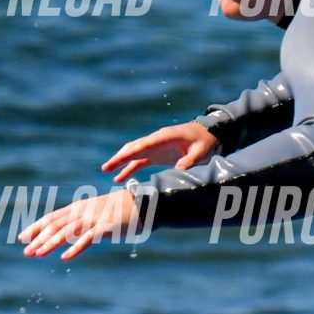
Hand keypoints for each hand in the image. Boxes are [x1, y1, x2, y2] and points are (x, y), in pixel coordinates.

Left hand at [18, 189, 140, 260]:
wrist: (143, 204)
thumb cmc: (120, 210)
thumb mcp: (96, 213)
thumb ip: (83, 221)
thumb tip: (70, 233)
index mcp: (79, 208)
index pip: (52, 218)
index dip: (36, 227)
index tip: (22, 237)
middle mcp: (83, 212)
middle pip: (55, 225)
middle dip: (38, 239)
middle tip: (25, 251)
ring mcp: (93, 219)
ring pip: (67, 232)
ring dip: (50, 244)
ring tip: (37, 254)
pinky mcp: (105, 228)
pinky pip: (87, 239)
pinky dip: (75, 248)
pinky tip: (65, 257)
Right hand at [102, 121, 218, 182]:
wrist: (207, 134)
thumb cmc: (205, 141)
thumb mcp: (202, 150)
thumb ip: (191, 159)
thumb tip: (179, 168)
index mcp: (165, 137)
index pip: (145, 144)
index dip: (132, 151)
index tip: (119, 158)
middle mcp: (156, 140)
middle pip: (134, 147)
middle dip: (119, 157)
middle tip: (106, 167)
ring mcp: (154, 147)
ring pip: (133, 153)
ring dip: (120, 161)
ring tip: (106, 170)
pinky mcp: (155, 154)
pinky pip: (138, 161)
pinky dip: (128, 168)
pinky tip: (119, 178)